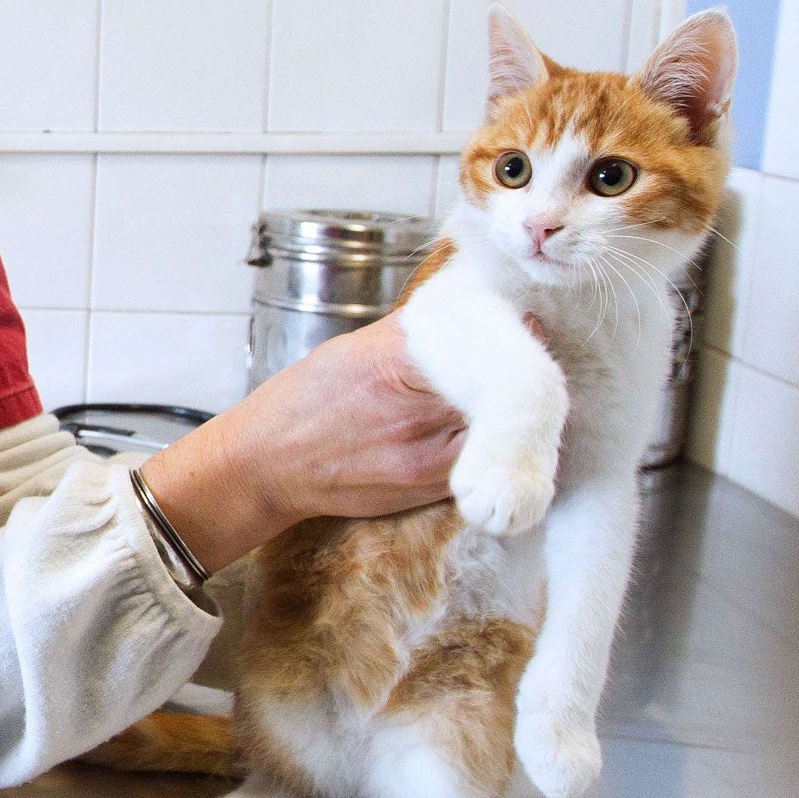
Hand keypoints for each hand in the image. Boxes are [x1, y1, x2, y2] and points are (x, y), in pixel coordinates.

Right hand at [139, 313, 525, 573]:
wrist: (268, 466)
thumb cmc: (306, 402)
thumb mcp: (356, 348)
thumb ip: (418, 334)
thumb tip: (476, 307)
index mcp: (393, 365)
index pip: (481, 345)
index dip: (514, 334)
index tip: (527, 322)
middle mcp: (415, 415)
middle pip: (501, 389)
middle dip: (522, 370)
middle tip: (530, 353)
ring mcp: (427, 459)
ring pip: (502, 430)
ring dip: (516, 411)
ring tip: (514, 392)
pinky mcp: (432, 490)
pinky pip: (484, 462)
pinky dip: (496, 444)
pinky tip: (488, 430)